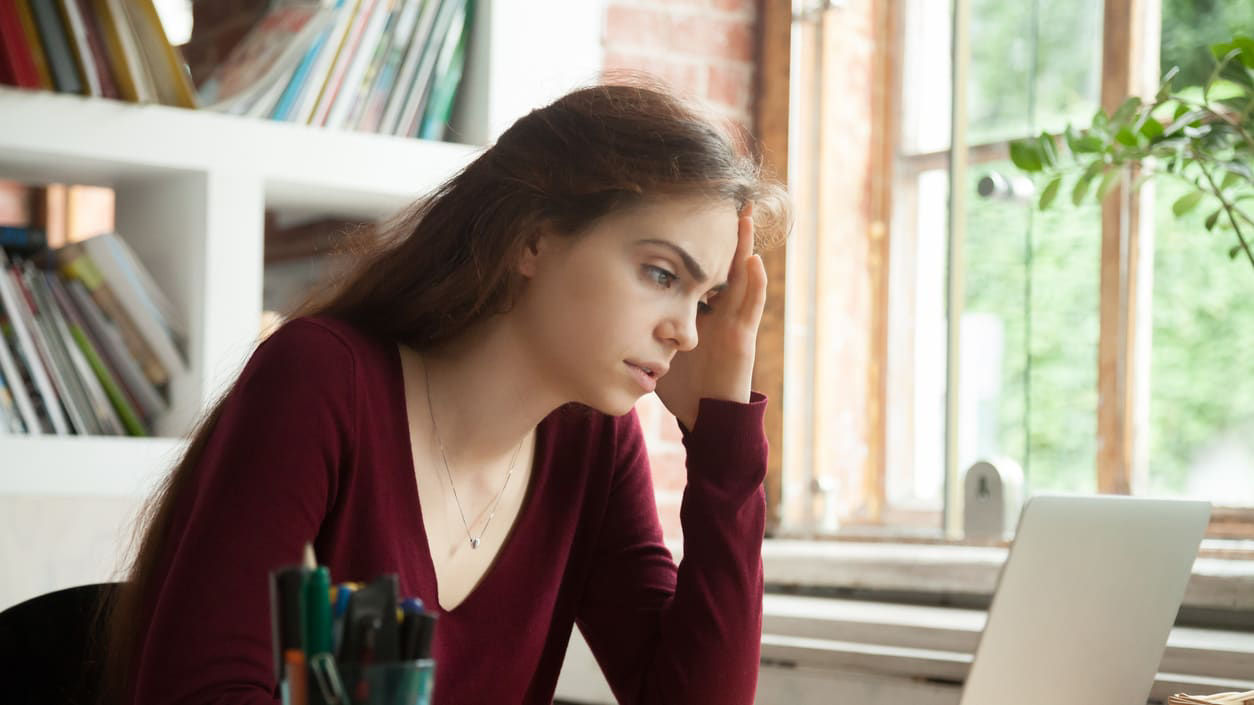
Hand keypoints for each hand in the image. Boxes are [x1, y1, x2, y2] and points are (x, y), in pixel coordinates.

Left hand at [654, 203, 767, 431]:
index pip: (697, 267)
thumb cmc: (680, 386)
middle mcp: (718, 309)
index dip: (695, 241)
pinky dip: (755, 284)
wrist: (703, 417)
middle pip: (721, 262)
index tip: (685, 209)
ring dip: (745, 246)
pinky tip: (754, 262)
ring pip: (740, 276)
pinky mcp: (743, 337)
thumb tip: (599, 309)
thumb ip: (638, 328)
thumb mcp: (653, 348)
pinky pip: (751, 306)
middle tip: (725, 198)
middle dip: (724, 232)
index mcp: (698, 309)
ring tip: (745, 215)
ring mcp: (733, 321)